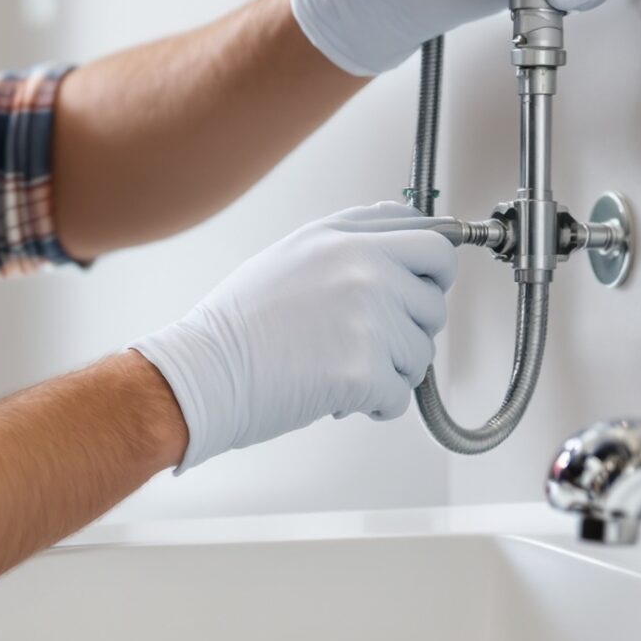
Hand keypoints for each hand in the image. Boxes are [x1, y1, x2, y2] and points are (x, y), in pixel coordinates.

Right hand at [127, 202, 456, 472]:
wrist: (205, 372)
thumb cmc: (237, 324)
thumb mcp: (290, 256)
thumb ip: (348, 243)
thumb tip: (396, 245)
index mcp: (344, 237)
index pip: (430, 238)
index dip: (433, 269)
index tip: (428, 283)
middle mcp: (363, 268)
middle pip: (435, 299)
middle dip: (414, 326)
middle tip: (378, 341)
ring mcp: (368, 318)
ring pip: (421, 352)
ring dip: (392, 369)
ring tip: (343, 366)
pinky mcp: (364, 370)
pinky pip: (401, 395)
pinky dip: (376, 403)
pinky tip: (341, 394)